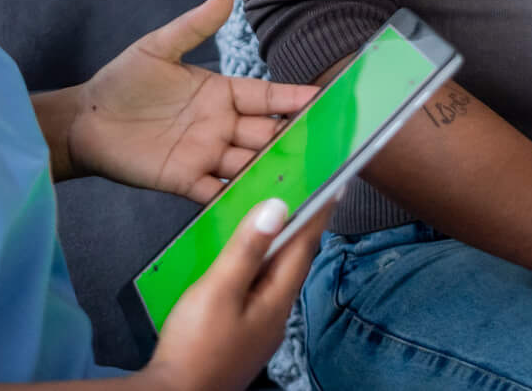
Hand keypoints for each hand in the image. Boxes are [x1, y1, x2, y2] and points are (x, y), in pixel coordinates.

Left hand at [66, 0, 316, 200]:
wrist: (85, 121)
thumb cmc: (122, 82)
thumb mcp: (158, 49)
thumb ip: (194, 26)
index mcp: (220, 94)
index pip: (267, 96)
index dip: (294, 97)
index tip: (325, 97)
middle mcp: (221, 126)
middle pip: (267, 132)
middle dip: (297, 137)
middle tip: (331, 143)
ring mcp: (206, 154)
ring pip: (251, 163)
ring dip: (276, 169)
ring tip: (309, 176)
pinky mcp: (186, 180)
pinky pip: (220, 191)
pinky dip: (241, 198)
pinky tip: (263, 204)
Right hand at [141, 196, 331, 390]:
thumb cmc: (196, 347)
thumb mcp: (219, 290)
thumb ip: (247, 249)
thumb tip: (278, 208)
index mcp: (276, 300)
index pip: (304, 247)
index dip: (318, 214)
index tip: (335, 185)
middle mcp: (275, 315)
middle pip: (293, 262)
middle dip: (301, 228)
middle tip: (308, 196)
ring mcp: (259, 328)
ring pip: (275, 277)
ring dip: (278, 247)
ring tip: (276, 221)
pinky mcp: (242, 335)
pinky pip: (259, 290)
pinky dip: (259, 266)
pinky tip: (244, 263)